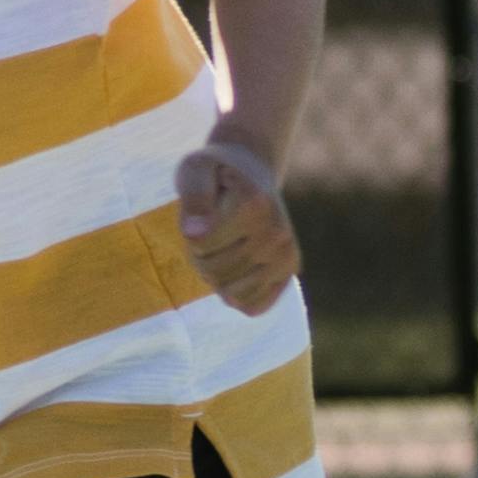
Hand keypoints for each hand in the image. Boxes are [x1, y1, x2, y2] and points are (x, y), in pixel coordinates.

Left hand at [170, 136, 295, 314]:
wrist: (251, 173)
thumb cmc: (216, 172)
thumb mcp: (195, 170)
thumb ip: (193, 197)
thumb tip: (194, 234)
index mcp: (256, 205)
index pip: (200, 244)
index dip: (189, 230)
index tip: (203, 209)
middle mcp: (278, 233)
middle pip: (213, 272)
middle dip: (199, 255)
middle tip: (210, 229)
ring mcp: (287, 257)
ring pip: (230, 294)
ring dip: (215, 275)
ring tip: (223, 246)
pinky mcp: (288, 274)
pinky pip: (251, 307)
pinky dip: (235, 293)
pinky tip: (236, 267)